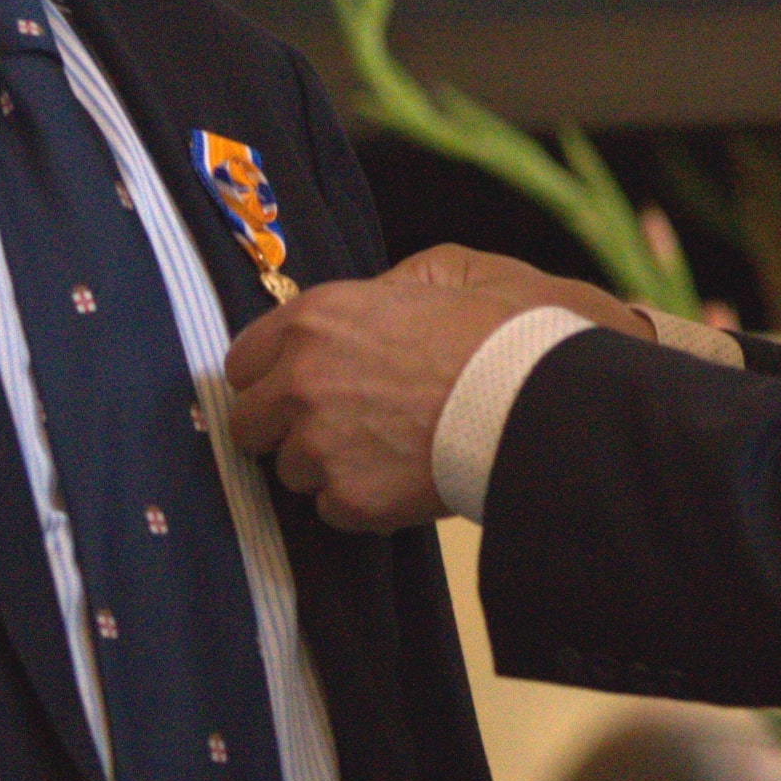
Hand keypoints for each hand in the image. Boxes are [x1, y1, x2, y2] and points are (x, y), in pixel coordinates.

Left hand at [222, 245, 635, 532]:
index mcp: (314, 319)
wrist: (539, 396)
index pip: (242, 362)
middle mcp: (300, 381)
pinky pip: (330, 509)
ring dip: (326, 466)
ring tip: (386, 449)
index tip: (295, 388)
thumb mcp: (440, 271)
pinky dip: (361, 500)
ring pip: (289, 471)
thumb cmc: (499, 328)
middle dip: (283, 428)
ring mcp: (319, 445)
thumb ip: (377, 291)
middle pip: (247, 425)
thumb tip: (360, 309)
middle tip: (336, 426)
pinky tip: (402, 476)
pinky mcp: (348, 498)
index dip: (271, 377)